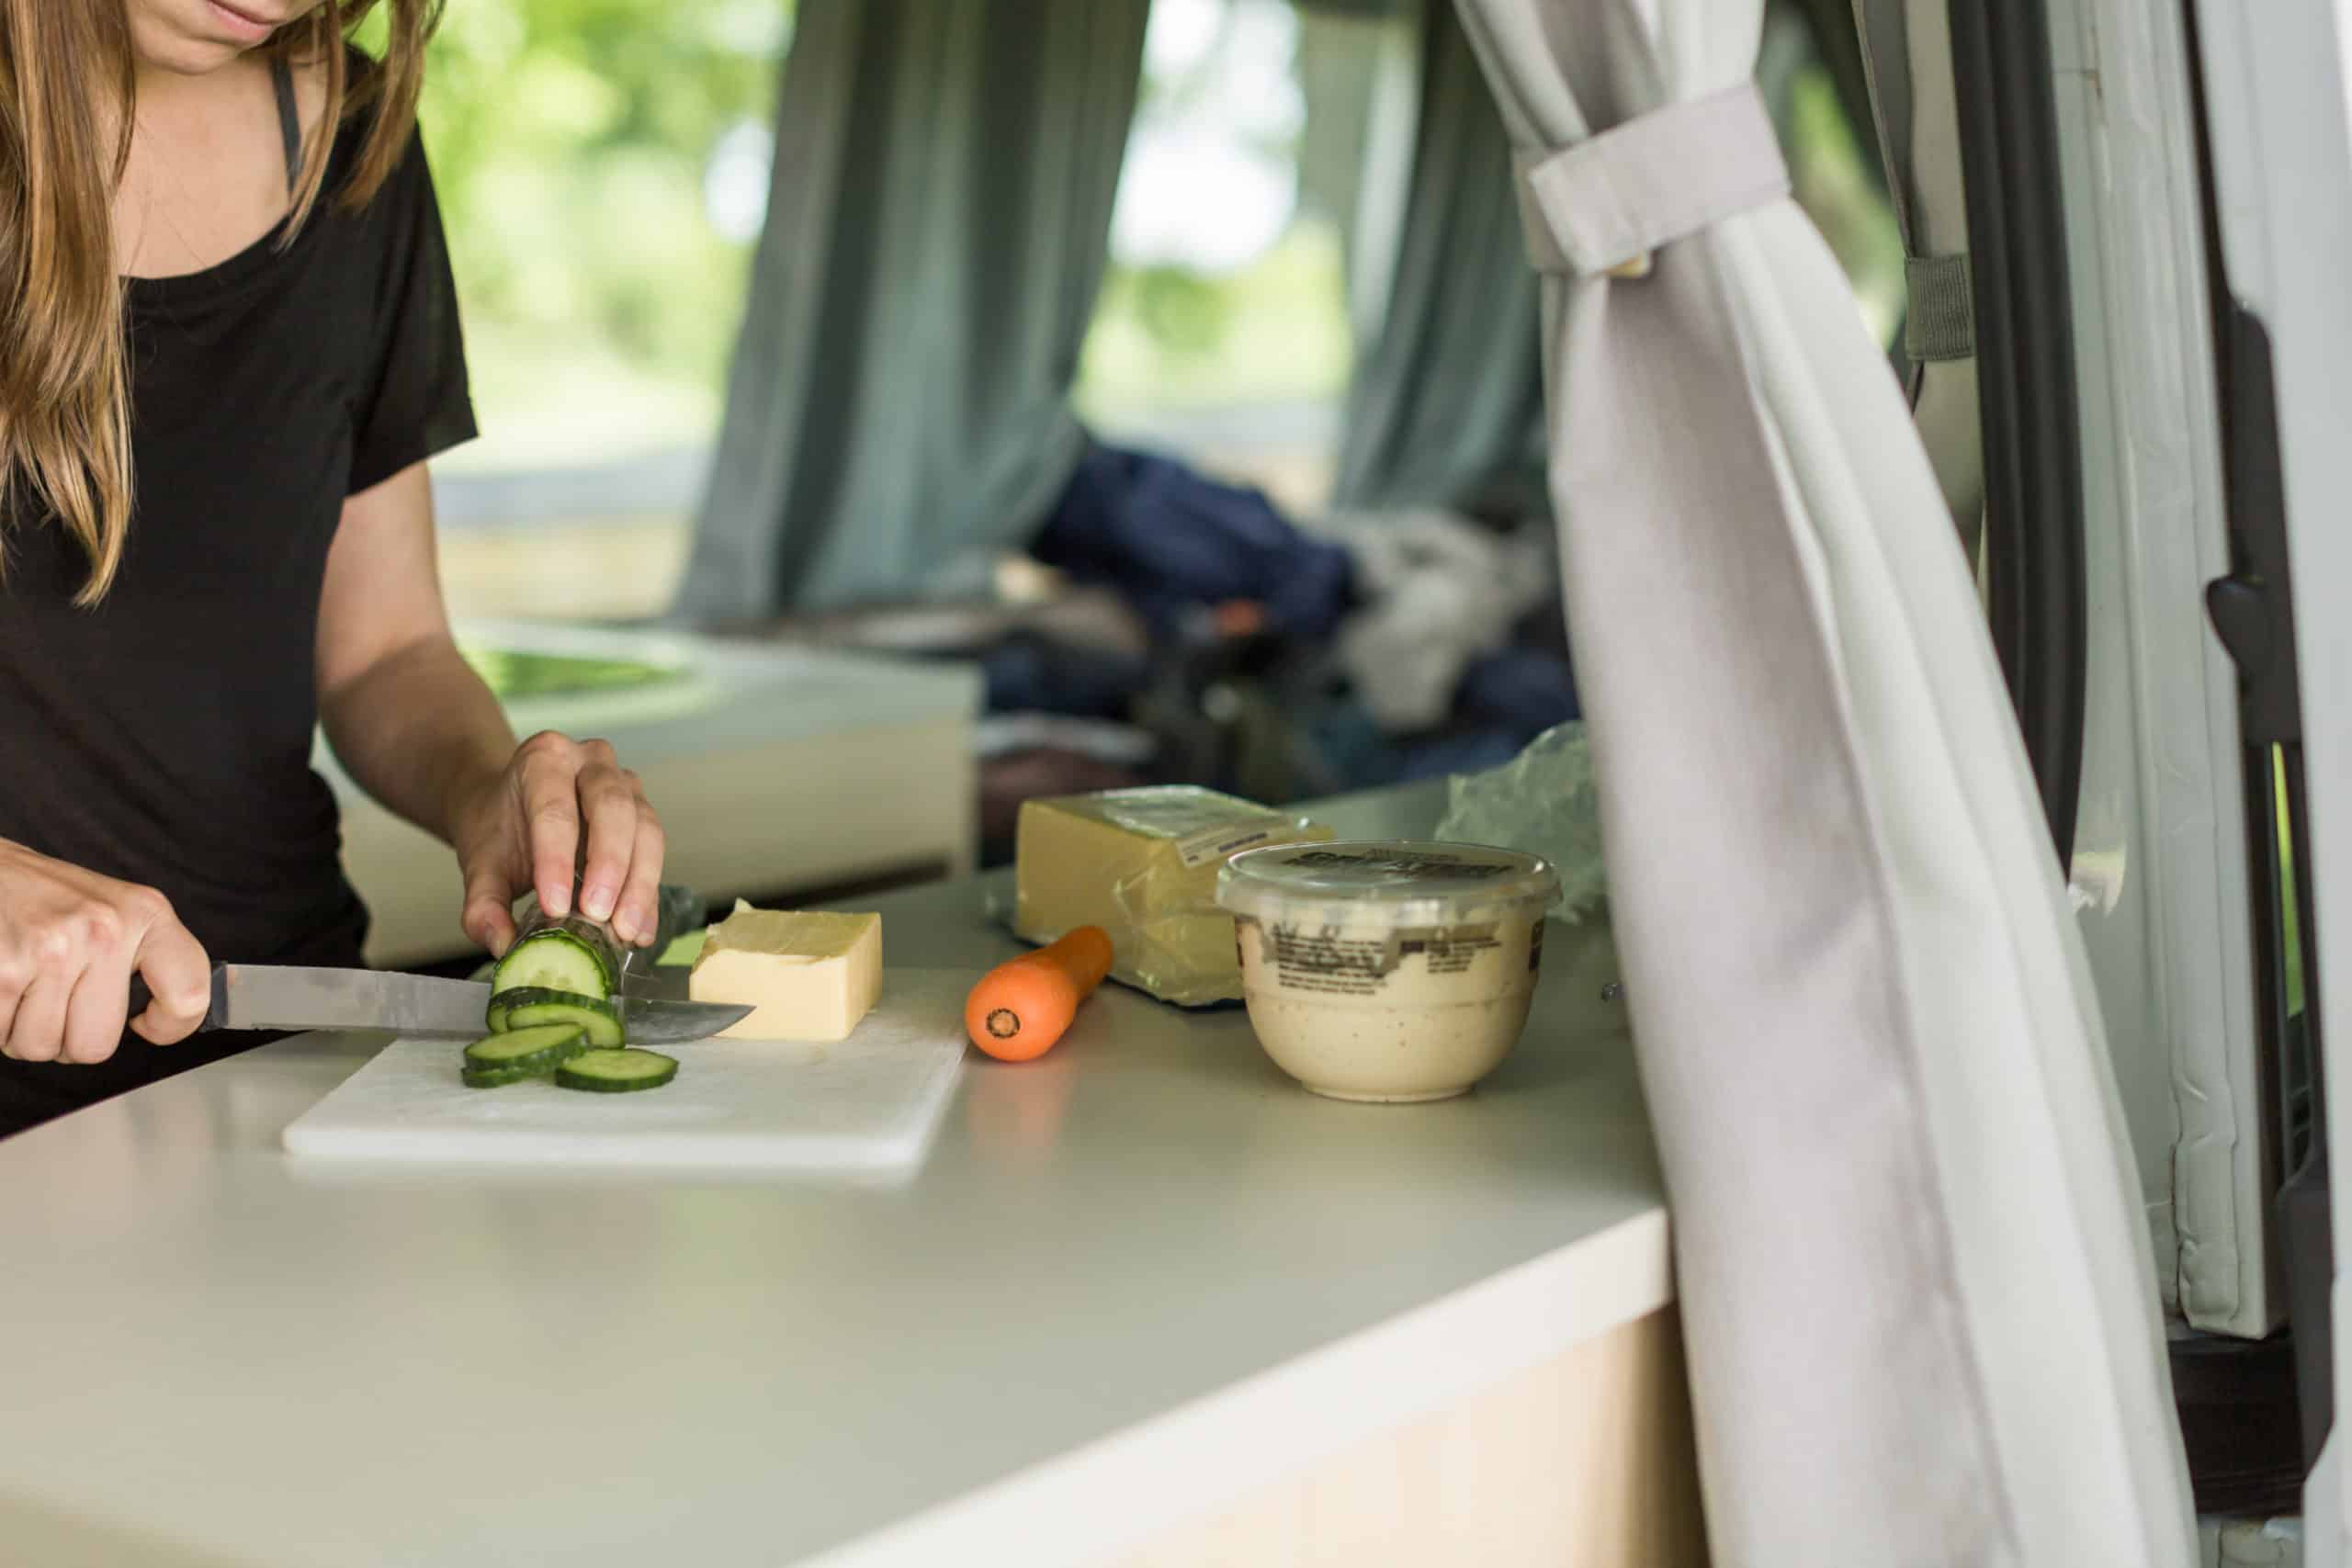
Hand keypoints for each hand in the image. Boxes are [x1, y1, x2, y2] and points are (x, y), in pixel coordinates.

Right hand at [0, 840, 211, 1062]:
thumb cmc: (49, 897)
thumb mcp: (115, 910)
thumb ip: (147, 958)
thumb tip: (174, 1013)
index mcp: (146, 914)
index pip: (188, 996)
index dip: (169, 1027)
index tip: (146, 1023)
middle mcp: (105, 930)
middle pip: (97, 1045)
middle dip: (69, 1039)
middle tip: (57, 1003)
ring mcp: (52, 950)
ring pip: (43, 1047)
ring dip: (25, 1032)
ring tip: (24, 988)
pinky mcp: (5, 968)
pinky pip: (2, 1036)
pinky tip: (2, 987)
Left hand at [448, 732, 666, 955]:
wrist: (513, 808)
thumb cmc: (500, 829)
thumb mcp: (481, 863)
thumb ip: (483, 903)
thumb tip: (500, 943)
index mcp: (544, 759)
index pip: (554, 809)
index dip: (557, 860)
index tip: (555, 907)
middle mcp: (592, 762)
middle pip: (612, 807)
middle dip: (609, 865)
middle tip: (598, 915)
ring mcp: (625, 784)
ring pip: (646, 828)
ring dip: (639, 883)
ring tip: (624, 930)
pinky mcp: (644, 812)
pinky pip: (655, 853)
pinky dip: (649, 895)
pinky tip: (640, 931)